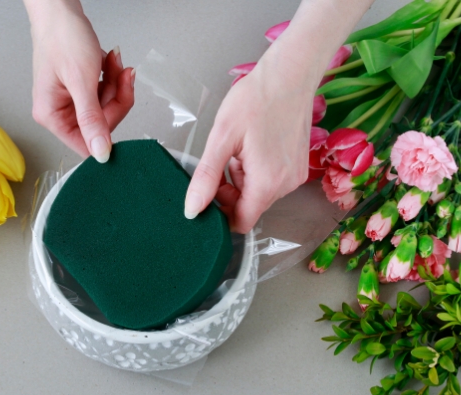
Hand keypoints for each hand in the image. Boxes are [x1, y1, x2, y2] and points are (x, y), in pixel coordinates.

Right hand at [27, 2, 133, 161]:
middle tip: (121, 77)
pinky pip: (104, 94)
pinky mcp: (80, 89)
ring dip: (116, 85)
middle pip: (100, 125)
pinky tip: (109, 62)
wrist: (60, 8)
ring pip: (106, 108)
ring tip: (113, 63)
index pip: (85, 144)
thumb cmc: (61, 36)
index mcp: (51, 116)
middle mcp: (58, 112)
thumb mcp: (81, 81)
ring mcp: (70, 100)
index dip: (107, 133)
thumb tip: (100, 153)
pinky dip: (112, 78)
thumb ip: (91, 120)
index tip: (121, 112)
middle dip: (116, 99)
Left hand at [185, 54, 313, 232]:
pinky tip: (253, 146)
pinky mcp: (299, 166)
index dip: (221, 214)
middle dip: (229, 192)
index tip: (208, 194)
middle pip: (249, 207)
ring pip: (258, 193)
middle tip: (222, 161)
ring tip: (239, 149)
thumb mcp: (221, 139)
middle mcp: (286, 185)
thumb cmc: (256, 100)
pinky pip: (271, 181)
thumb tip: (192, 209)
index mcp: (267, 183)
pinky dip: (256, 171)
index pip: (241, 222)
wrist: (289, 74)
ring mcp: (295, 176)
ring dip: (241, 179)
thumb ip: (206, 178)